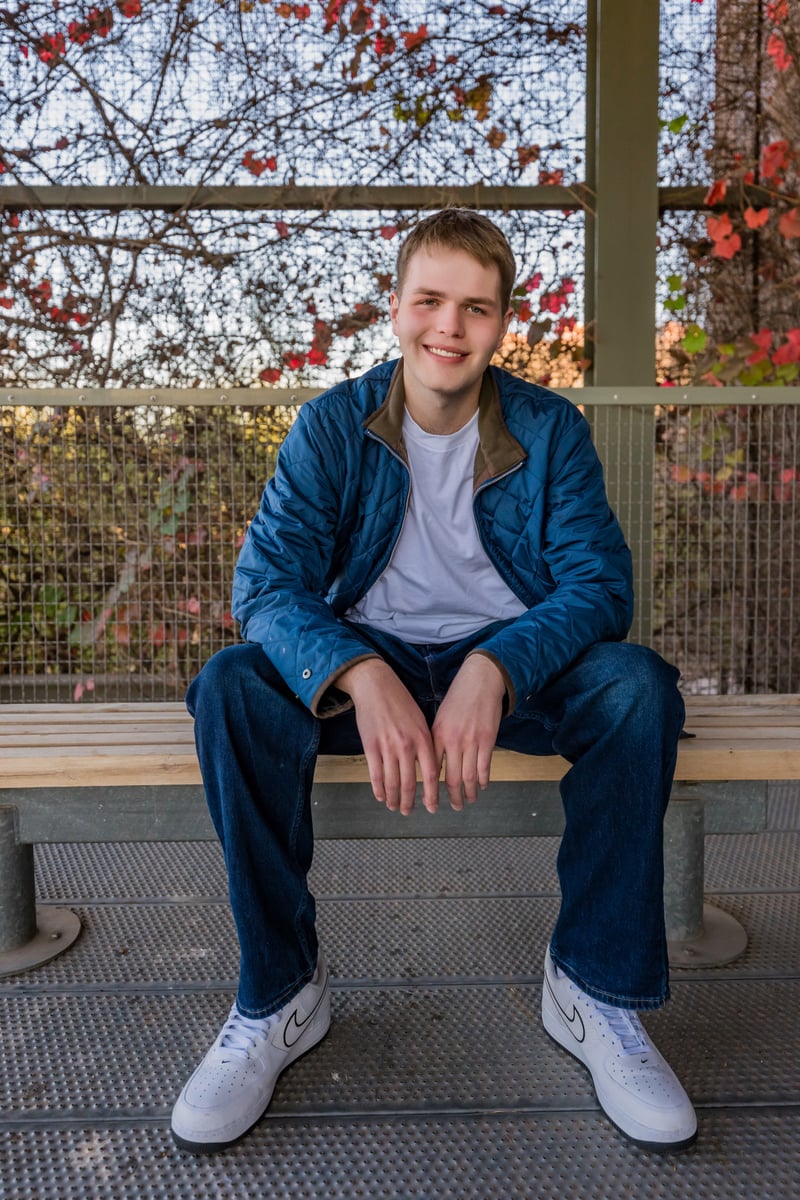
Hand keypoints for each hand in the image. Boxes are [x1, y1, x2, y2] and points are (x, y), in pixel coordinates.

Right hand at [336, 659, 439, 814]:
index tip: (431, 807)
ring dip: (394, 799)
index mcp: (423, 738)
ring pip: (392, 782)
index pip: (431, 774)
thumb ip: (425, 744)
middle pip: (410, 783)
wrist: (376, 686)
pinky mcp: (370, 746)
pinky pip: (375, 775)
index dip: (431, 795)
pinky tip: (381, 796)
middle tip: (408, 812)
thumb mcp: (420, 720)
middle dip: (409, 802)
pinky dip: (378, 789)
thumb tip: (430, 768)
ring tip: (394, 807)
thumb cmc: (400, 702)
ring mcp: (387, 747)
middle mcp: (406, 745)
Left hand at [431, 654, 505, 810]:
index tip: (431, 802)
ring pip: (468, 776)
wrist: (480, 680)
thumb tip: (433, 764)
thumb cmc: (458, 698)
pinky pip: (484, 767)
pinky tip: (482, 786)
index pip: (431, 770)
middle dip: (452, 797)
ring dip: (469, 793)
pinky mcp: (488, 740)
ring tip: (469, 801)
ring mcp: (471, 741)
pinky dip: (483, 780)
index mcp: (436, 735)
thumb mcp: (440, 718)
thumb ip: (437, 740)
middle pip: (450, 778)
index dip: (431, 790)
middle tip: (455, 807)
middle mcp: (452, 741)